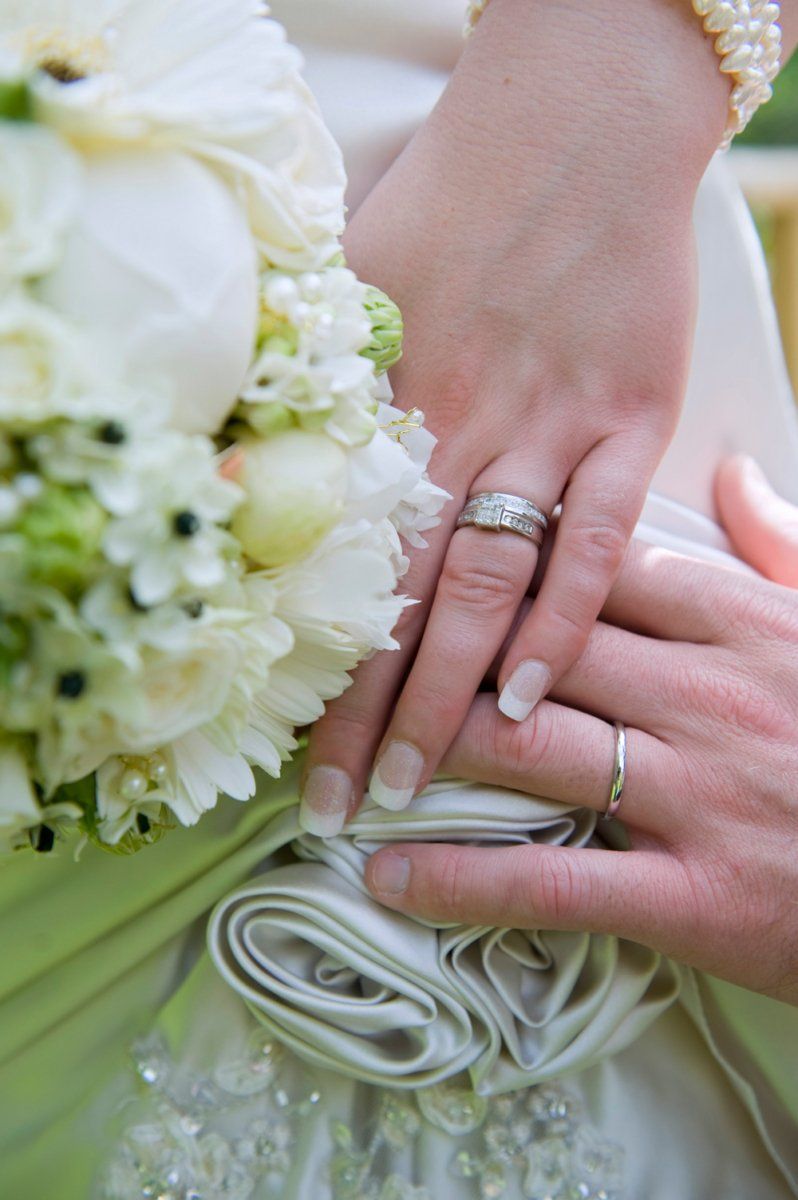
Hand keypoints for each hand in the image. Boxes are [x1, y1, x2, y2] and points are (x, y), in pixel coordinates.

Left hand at [299, 0, 727, 835]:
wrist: (575, 128)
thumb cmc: (458, 201)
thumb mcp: (360, 285)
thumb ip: (323, 380)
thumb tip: (259, 459)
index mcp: (392, 410)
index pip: (345, 569)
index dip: (316, 667)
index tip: (290, 749)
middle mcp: (460, 432)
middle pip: (406, 600)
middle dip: (370, 711)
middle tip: (341, 805)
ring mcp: (549, 432)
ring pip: (488, 585)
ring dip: (451, 691)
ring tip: (416, 779)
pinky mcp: (628, 424)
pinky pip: (595, 540)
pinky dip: (563, 618)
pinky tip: (530, 695)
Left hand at [365, 456, 797, 1006]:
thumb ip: (782, 542)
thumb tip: (734, 469)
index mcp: (745, 623)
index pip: (598, 568)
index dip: (509, 562)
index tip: (440, 561)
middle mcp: (706, 696)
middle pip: (539, 646)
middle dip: (445, 649)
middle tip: (361, 652)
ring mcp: (696, 794)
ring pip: (529, 748)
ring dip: (428, 746)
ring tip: (351, 755)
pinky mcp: (693, 897)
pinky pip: (554, 881)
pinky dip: (460, 879)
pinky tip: (387, 874)